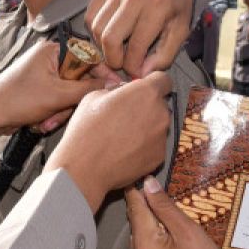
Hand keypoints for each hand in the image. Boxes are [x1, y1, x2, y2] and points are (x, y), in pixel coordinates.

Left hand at [0, 42, 114, 168]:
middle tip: (66, 111)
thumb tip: (114, 84)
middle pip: (80, 78)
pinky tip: (42, 123)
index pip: (88, 55)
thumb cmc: (18, 100)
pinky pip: (59, 101)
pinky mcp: (40, 90)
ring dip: (62, 111)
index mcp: (53, 50)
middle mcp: (49, 59)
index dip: (103, 72)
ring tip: (48, 121)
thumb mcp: (59, 95)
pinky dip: (54, 113)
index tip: (115, 87)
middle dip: (73, 100)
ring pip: (70, 93)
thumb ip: (89, 88)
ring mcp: (44, 75)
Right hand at [46, 71, 171, 211]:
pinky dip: (145, 145)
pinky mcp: (159, 156)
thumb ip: (115, 89)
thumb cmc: (86, 129)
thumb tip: (121, 90)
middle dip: (147, 106)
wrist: (85, 168)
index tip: (142, 89)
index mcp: (146, 92)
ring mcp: (162, 136)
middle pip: (160, 103)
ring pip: (158, 125)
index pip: (163, 79)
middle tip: (125, 114)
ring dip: (146, 126)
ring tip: (123, 135)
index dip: (153, 83)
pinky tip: (126, 149)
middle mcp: (160, 112)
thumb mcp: (93, 97)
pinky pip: (155, 144)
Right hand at [87, 0, 195, 77]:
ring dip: (103, 45)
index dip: (133, 67)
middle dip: (113, 59)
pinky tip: (111, 31)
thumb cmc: (176, 3)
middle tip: (122, 62)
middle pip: (109, 39)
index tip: (136, 71)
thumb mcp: (180, 31)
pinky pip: (91, 16)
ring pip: (96, 28)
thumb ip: (163, 56)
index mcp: (157, 6)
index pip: (135, 48)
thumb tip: (141, 74)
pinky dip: (97, 30)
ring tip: (117, 47)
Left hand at [125, 177, 235, 248]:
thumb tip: (147, 184)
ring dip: (148, 236)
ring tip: (172, 241)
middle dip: (149, 218)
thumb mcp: (189, 231)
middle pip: (136, 227)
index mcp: (144, 248)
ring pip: (136, 244)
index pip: (136, 210)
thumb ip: (165, 207)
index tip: (137, 178)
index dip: (137, 192)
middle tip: (168, 216)